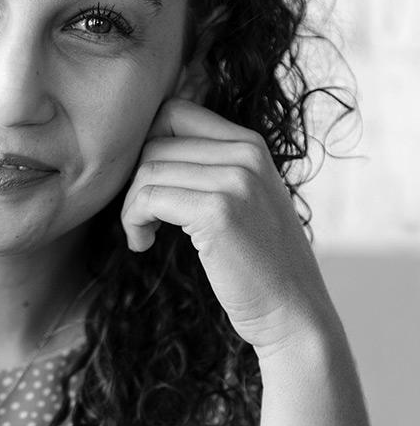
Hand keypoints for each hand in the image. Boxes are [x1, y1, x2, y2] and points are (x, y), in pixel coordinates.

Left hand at [120, 98, 337, 357]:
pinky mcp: (218, 212)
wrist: (293, 314)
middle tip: (141, 215)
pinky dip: (133, 221)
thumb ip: (207, 164)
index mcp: (250, 144)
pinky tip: (142, 243)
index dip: (146, 143)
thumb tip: (143, 141)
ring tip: (142, 232)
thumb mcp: (240, 196)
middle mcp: (245, 154)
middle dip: (135, 180)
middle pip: (154, 142)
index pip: (173, 111)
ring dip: (131, 205)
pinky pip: (149, 198)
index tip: (147, 182)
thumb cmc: (256, 260)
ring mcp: (235, 181)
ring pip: (147, 170)